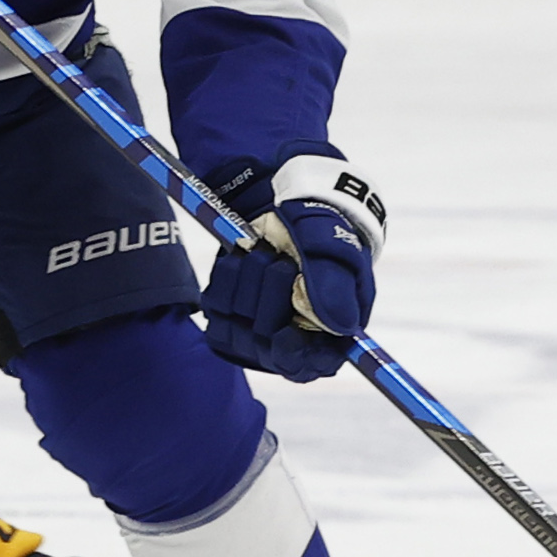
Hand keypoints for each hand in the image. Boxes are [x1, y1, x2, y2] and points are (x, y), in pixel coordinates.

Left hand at [200, 151, 385, 382]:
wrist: (280, 192)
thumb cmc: (319, 221)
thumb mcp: (333, 244)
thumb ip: (334, 284)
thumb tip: (341, 326)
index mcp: (332, 325)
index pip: (313, 364)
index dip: (297, 356)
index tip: (286, 334)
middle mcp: (295, 331)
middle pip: (270, 346)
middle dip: (271, 297)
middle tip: (280, 261)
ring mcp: (258, 323)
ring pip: (240, 330)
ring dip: (248, 283)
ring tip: (262, 253)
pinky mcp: (227, 311)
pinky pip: (215, 313)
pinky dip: (224, 281)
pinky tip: (238, 259)